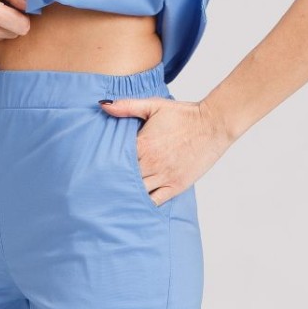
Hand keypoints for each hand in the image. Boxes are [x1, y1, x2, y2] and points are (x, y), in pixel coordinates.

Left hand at [99, 95, 234, 205]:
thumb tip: (103, 104)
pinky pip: (155, 201)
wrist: (213, 124)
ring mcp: (164, 176)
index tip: (95, 169)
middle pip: (123, 179)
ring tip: (114, 197)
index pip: (114, 160)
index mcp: (142, 144)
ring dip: (126, 194)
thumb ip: (127, 106)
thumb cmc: (183, 114)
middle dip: (112, 182)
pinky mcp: (176, 185)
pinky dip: (144, 204)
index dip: (104, 165)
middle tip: (99, 188)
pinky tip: (135, 204)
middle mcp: (151, 163)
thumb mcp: (154, 105)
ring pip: (137, 192)